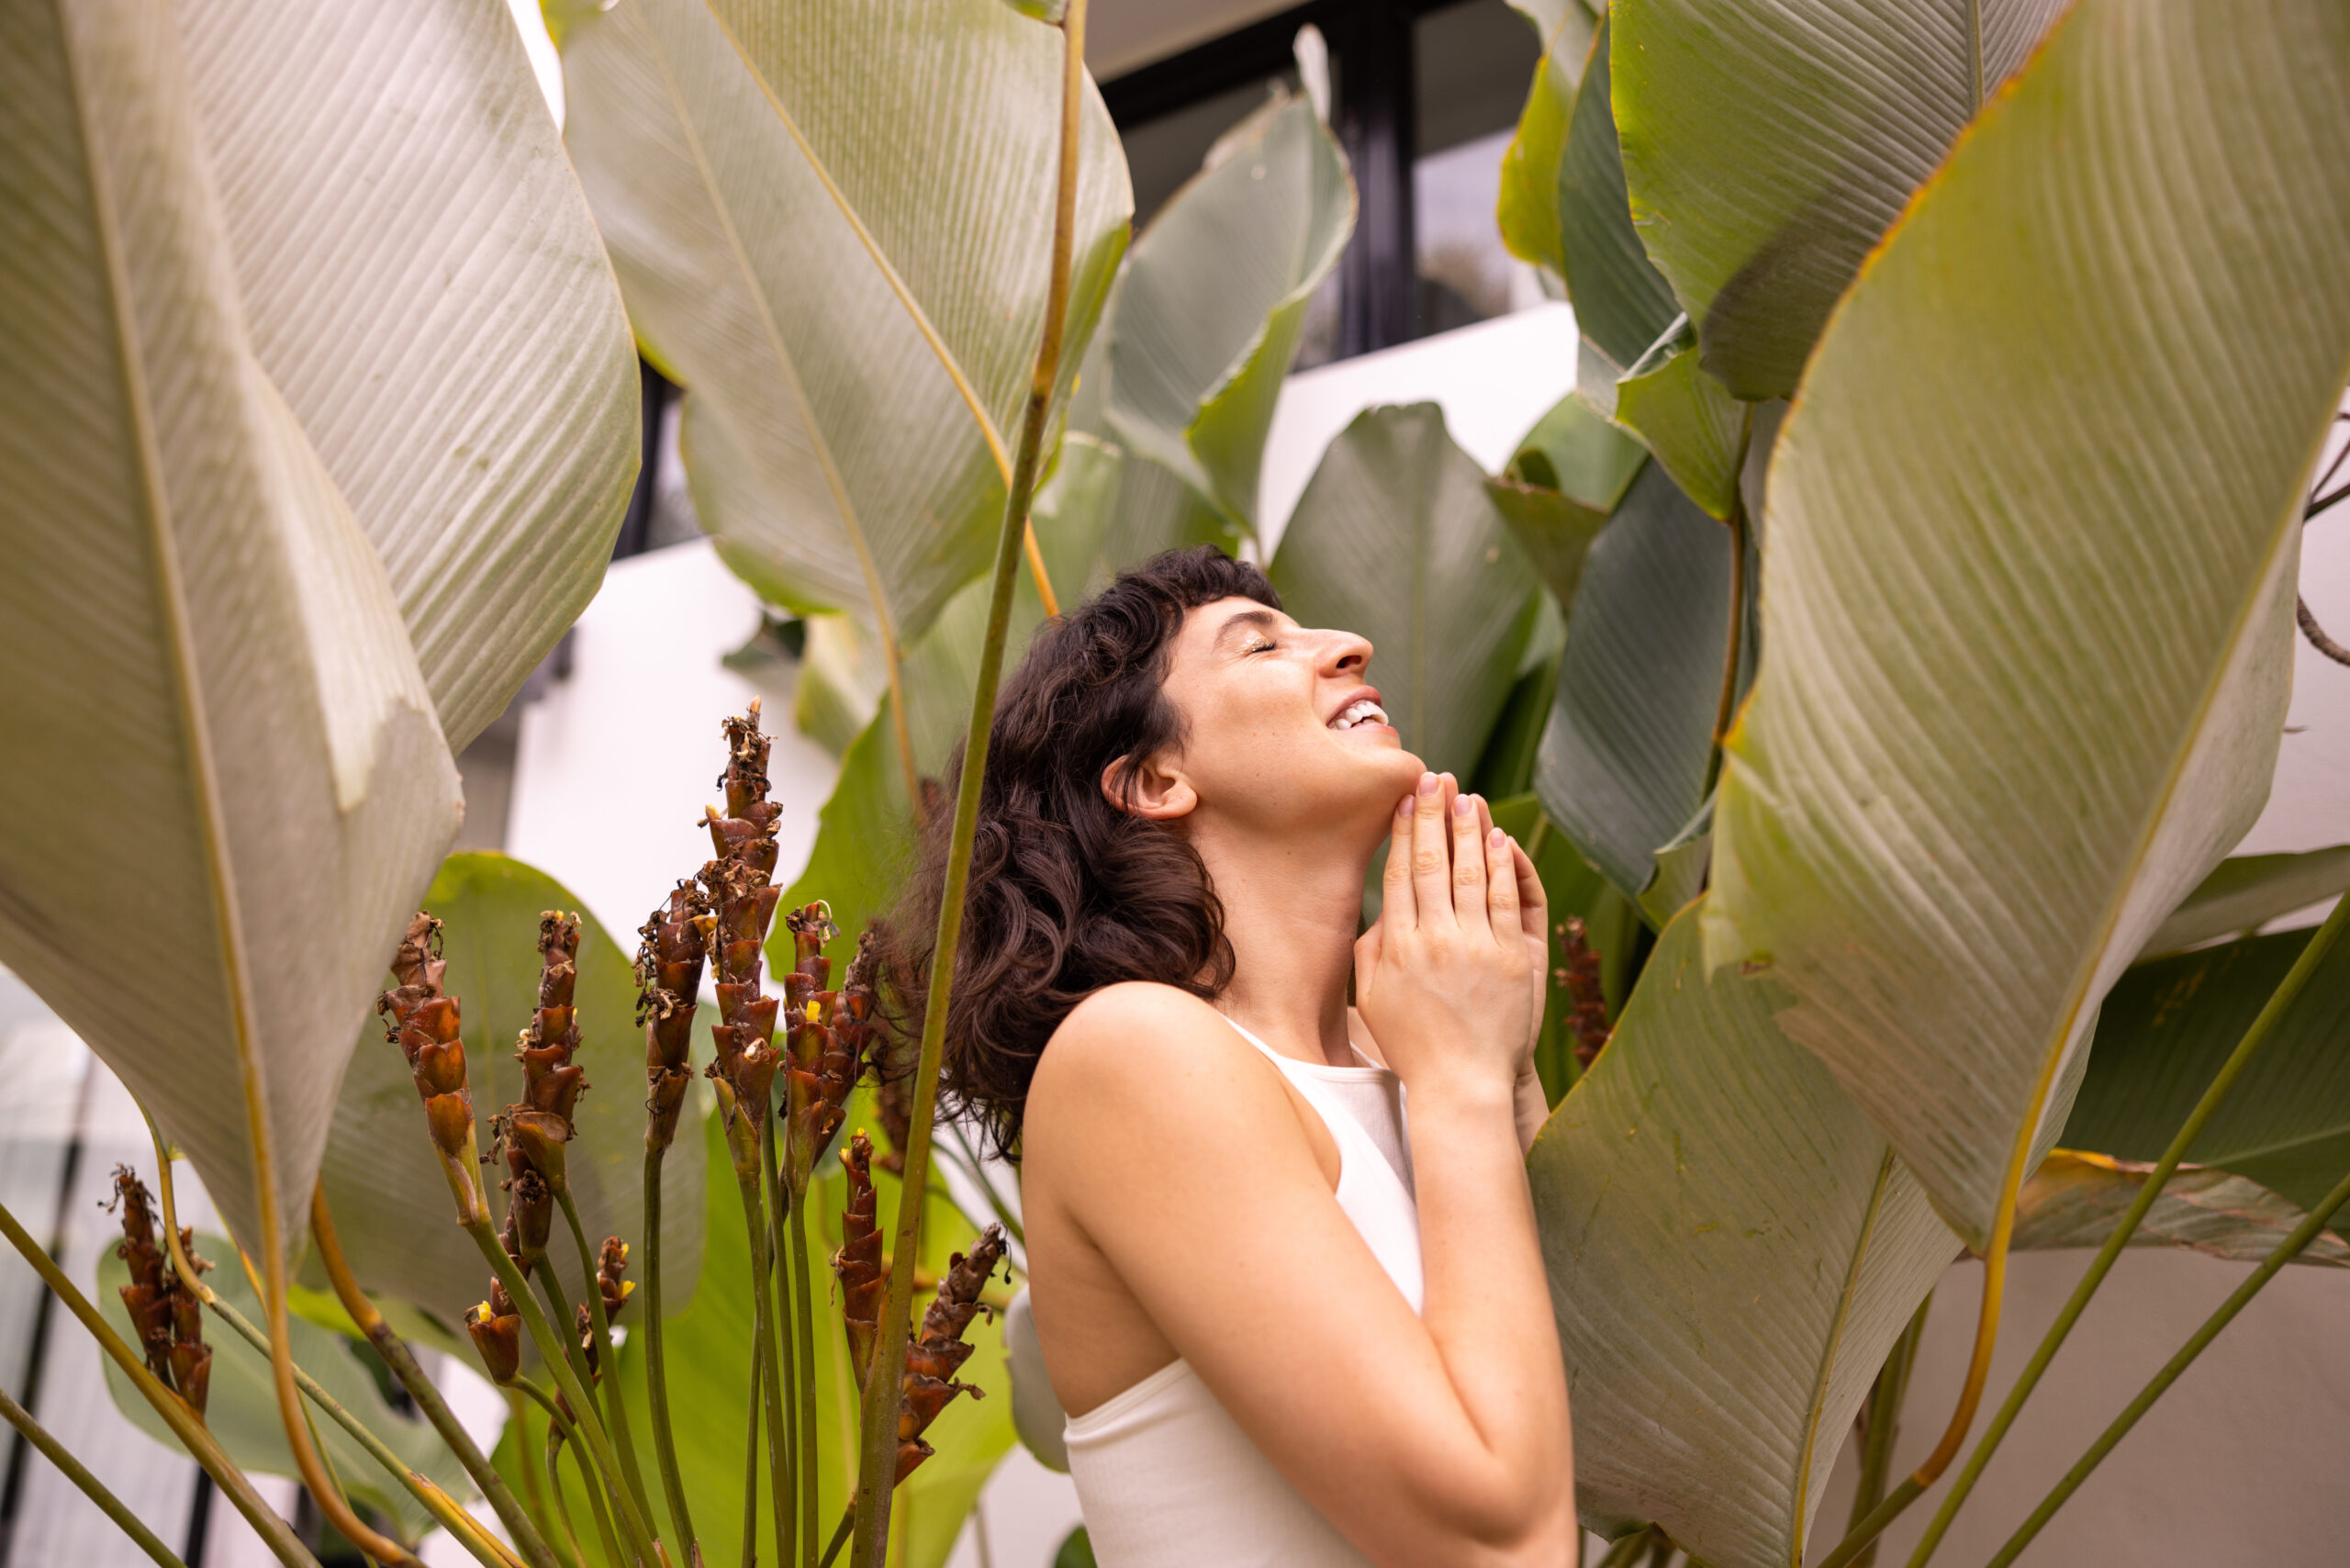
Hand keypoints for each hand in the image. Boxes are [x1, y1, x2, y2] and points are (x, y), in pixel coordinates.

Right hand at [1353, 772, 1536, 1103]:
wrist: (1460, 1083)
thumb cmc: (1412, 1043)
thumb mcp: (1372, 996)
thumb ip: (1370, 948)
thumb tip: (1379, 907)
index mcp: (1396, 945)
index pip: (1398, 873)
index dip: (1402, 830)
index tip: (1405, 799)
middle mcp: (1432, 939)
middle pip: (1431, 862)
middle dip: (1433, 815)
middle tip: (1435, 778)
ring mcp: (1473, 946)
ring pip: (1470, 873)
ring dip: (1469, 829)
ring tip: (1467, 796)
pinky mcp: (1508, 958)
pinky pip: (1506, 900)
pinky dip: (1502, 865)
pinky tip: (1499, 838)